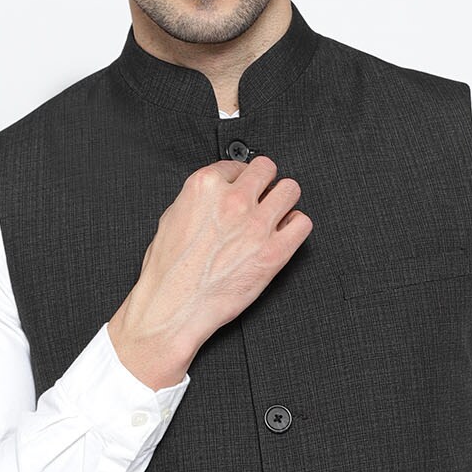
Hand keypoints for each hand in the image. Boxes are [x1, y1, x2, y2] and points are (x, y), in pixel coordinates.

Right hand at [108, 154, 311, 388]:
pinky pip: (302, 223)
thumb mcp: (171, 218)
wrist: (174, 307)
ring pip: (290, 190)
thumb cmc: (168, 271)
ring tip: (277, 213)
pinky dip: (296, 227)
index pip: (237, 164)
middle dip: (265, 183)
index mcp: (205, 187)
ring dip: (284, 200)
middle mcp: (233, 201)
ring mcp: (256, 225)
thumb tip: (216, 195)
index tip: (244, 188)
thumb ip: (199, 200)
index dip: (241, 178)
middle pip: (267, 169)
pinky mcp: (274, 252)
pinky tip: (285, 234)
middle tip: (262, 197)